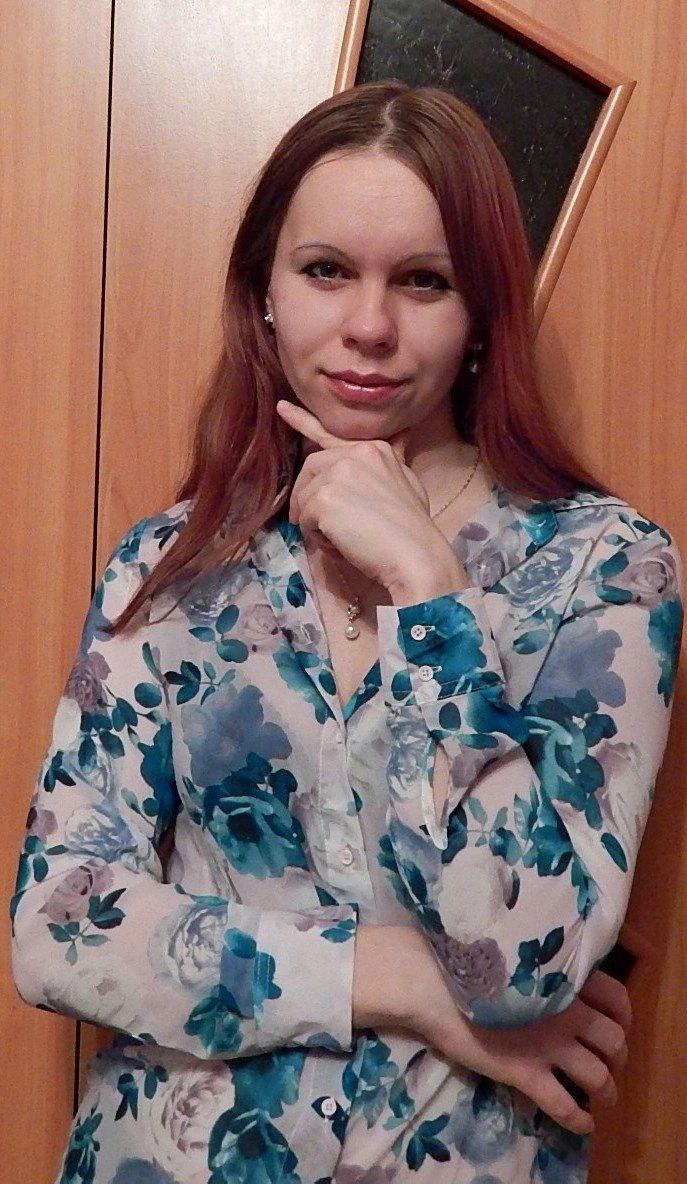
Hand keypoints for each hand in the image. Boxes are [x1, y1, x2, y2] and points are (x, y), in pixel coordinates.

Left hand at [275, 399, 467, 597]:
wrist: (414, 552)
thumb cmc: (413, 527)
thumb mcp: (407, 482)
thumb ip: (391, 463)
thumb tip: (403, 438)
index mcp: (374, 449)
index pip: (331, 435)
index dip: (303, 422)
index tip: (282, 409)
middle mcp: (355, 453)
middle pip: (312, 468)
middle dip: (304, 496)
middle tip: (303, 521)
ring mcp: (338, 472)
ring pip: (306, 497)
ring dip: (316, 523)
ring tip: (341, 539)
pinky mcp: (325, 496)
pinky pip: (306, 519)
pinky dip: (318, 537)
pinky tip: (341, 544)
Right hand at [397, 928, 628, 1134]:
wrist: (430, 982)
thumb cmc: (465, 958)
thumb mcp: (515, 951)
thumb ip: (541, 968)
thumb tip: (552, 978)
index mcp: (564, 977)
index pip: (617, 998)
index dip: (622, 1016)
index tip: (615, 1023)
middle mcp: (567, 1012)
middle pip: (614, 1041)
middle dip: (617, 1056)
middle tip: (607, 1061)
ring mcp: (549, 1045)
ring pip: (599, 1077)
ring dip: (607, 1090)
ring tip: (604, 1096)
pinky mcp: (526, 1074)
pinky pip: (564, 1106)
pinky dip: (579, 1120)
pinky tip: (584, 1124)